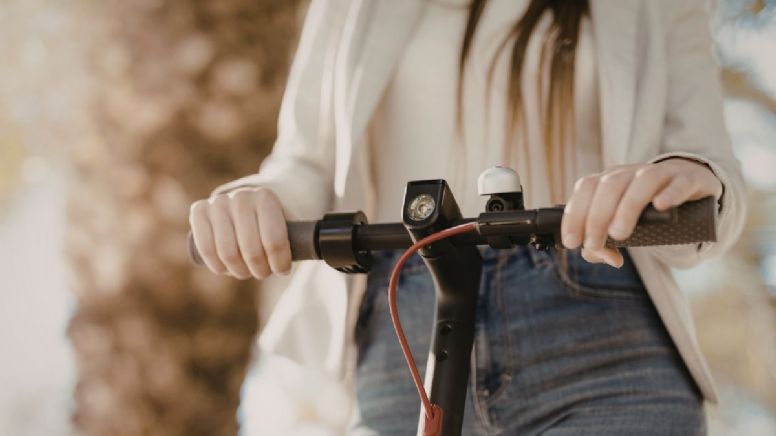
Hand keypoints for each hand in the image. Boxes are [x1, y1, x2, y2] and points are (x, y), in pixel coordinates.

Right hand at [189, 187, 291, 279]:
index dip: (279, 263)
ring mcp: (219, 202)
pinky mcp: (200, 210)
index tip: (282, 270)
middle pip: (250, 250)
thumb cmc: (277, 218)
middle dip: (259, 269)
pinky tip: (225, 269)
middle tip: (264, 272)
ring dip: (239, 271)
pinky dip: (216, 265)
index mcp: (267, 197)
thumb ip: (300, 239)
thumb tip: (309, 257)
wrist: (253, 198)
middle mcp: (241, 196)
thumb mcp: (293, 224)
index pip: (274, 241)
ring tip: (246, 272)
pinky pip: (205, 247)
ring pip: (227, 252)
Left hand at [561, 158, 722, 266]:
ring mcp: (661, 173)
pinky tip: (661, 206)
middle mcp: (632, 173)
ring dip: (627, 208)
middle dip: (597, 217)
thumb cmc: (646, 209)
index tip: (571, 241)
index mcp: (610, 180)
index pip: (586, 188)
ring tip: (620, 234)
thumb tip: (605, 257)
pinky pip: (679, 183)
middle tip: (594, 244)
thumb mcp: (622, 224)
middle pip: (610, 186)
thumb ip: (605, 243)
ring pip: (642, 182)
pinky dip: (670, 193)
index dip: (575, 214)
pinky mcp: (688, 179)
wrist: (689, 185)